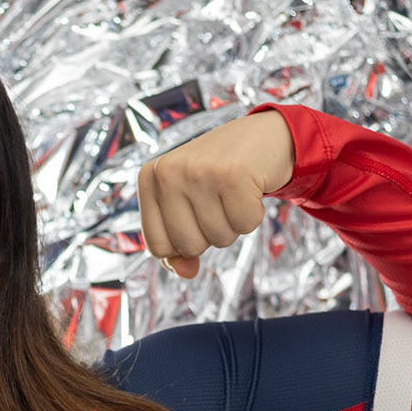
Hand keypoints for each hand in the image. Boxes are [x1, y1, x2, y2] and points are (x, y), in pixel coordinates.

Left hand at [137, 110, 296, 278]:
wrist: (263, 137)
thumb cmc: (218, 178)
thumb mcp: (187, 206)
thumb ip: (176, 246)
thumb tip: (185, 273)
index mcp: (148, 179)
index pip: (157, 246)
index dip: (182, 244)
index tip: (195, 215)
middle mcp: (167, 172)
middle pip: (188, 246)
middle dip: (210, 235)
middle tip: (218, 200)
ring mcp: (199, 171)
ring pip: (218, 239)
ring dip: (233, 224)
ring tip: (233, 193)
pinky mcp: (233, 173)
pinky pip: (245, 225)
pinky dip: (254, 215)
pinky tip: (250, 188)